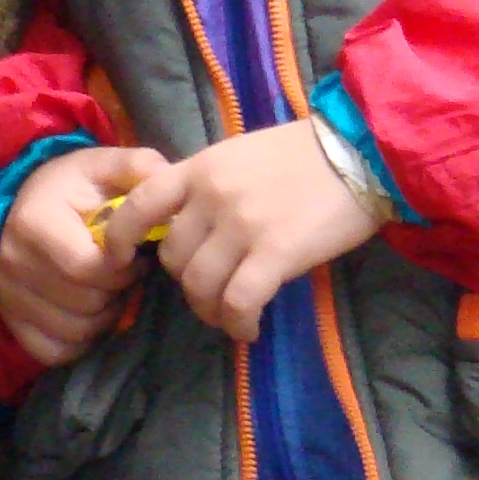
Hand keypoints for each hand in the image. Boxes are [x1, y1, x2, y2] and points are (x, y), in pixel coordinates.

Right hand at [0, 143, 169, 367]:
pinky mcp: (10, 321)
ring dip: (103, 317)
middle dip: (117, 290)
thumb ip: (138, 167)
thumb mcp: (104, 165)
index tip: (132, 253)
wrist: (23, 202)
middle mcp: (13, 263)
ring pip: (74, 331)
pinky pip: (53, 352)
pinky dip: (80, 341)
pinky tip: (90, 313)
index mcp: (35, 222)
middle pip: (85, 303)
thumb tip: (168, 179)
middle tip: (124, 272)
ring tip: (109, 290)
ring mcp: (7, 296)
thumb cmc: (72, 186)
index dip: (123, 267)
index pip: (88, 268)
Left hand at [106, 120, 382, 343]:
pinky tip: (249, 328)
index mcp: (201, 167)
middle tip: (211, 292)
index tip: (118, 260)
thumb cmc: (305, 153)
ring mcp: (243, 224)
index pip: (140, 202)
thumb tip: (189, 225)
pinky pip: (239, 302)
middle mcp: (213, 195)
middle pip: (172, 257)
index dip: (119, 236)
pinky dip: (238, 323)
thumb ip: (209, 185)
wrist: (360, 150)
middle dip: (186, 283)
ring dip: (210, 310)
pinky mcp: (276, 252)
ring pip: (200, 285)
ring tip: (230, 316)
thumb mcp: (241, 155)